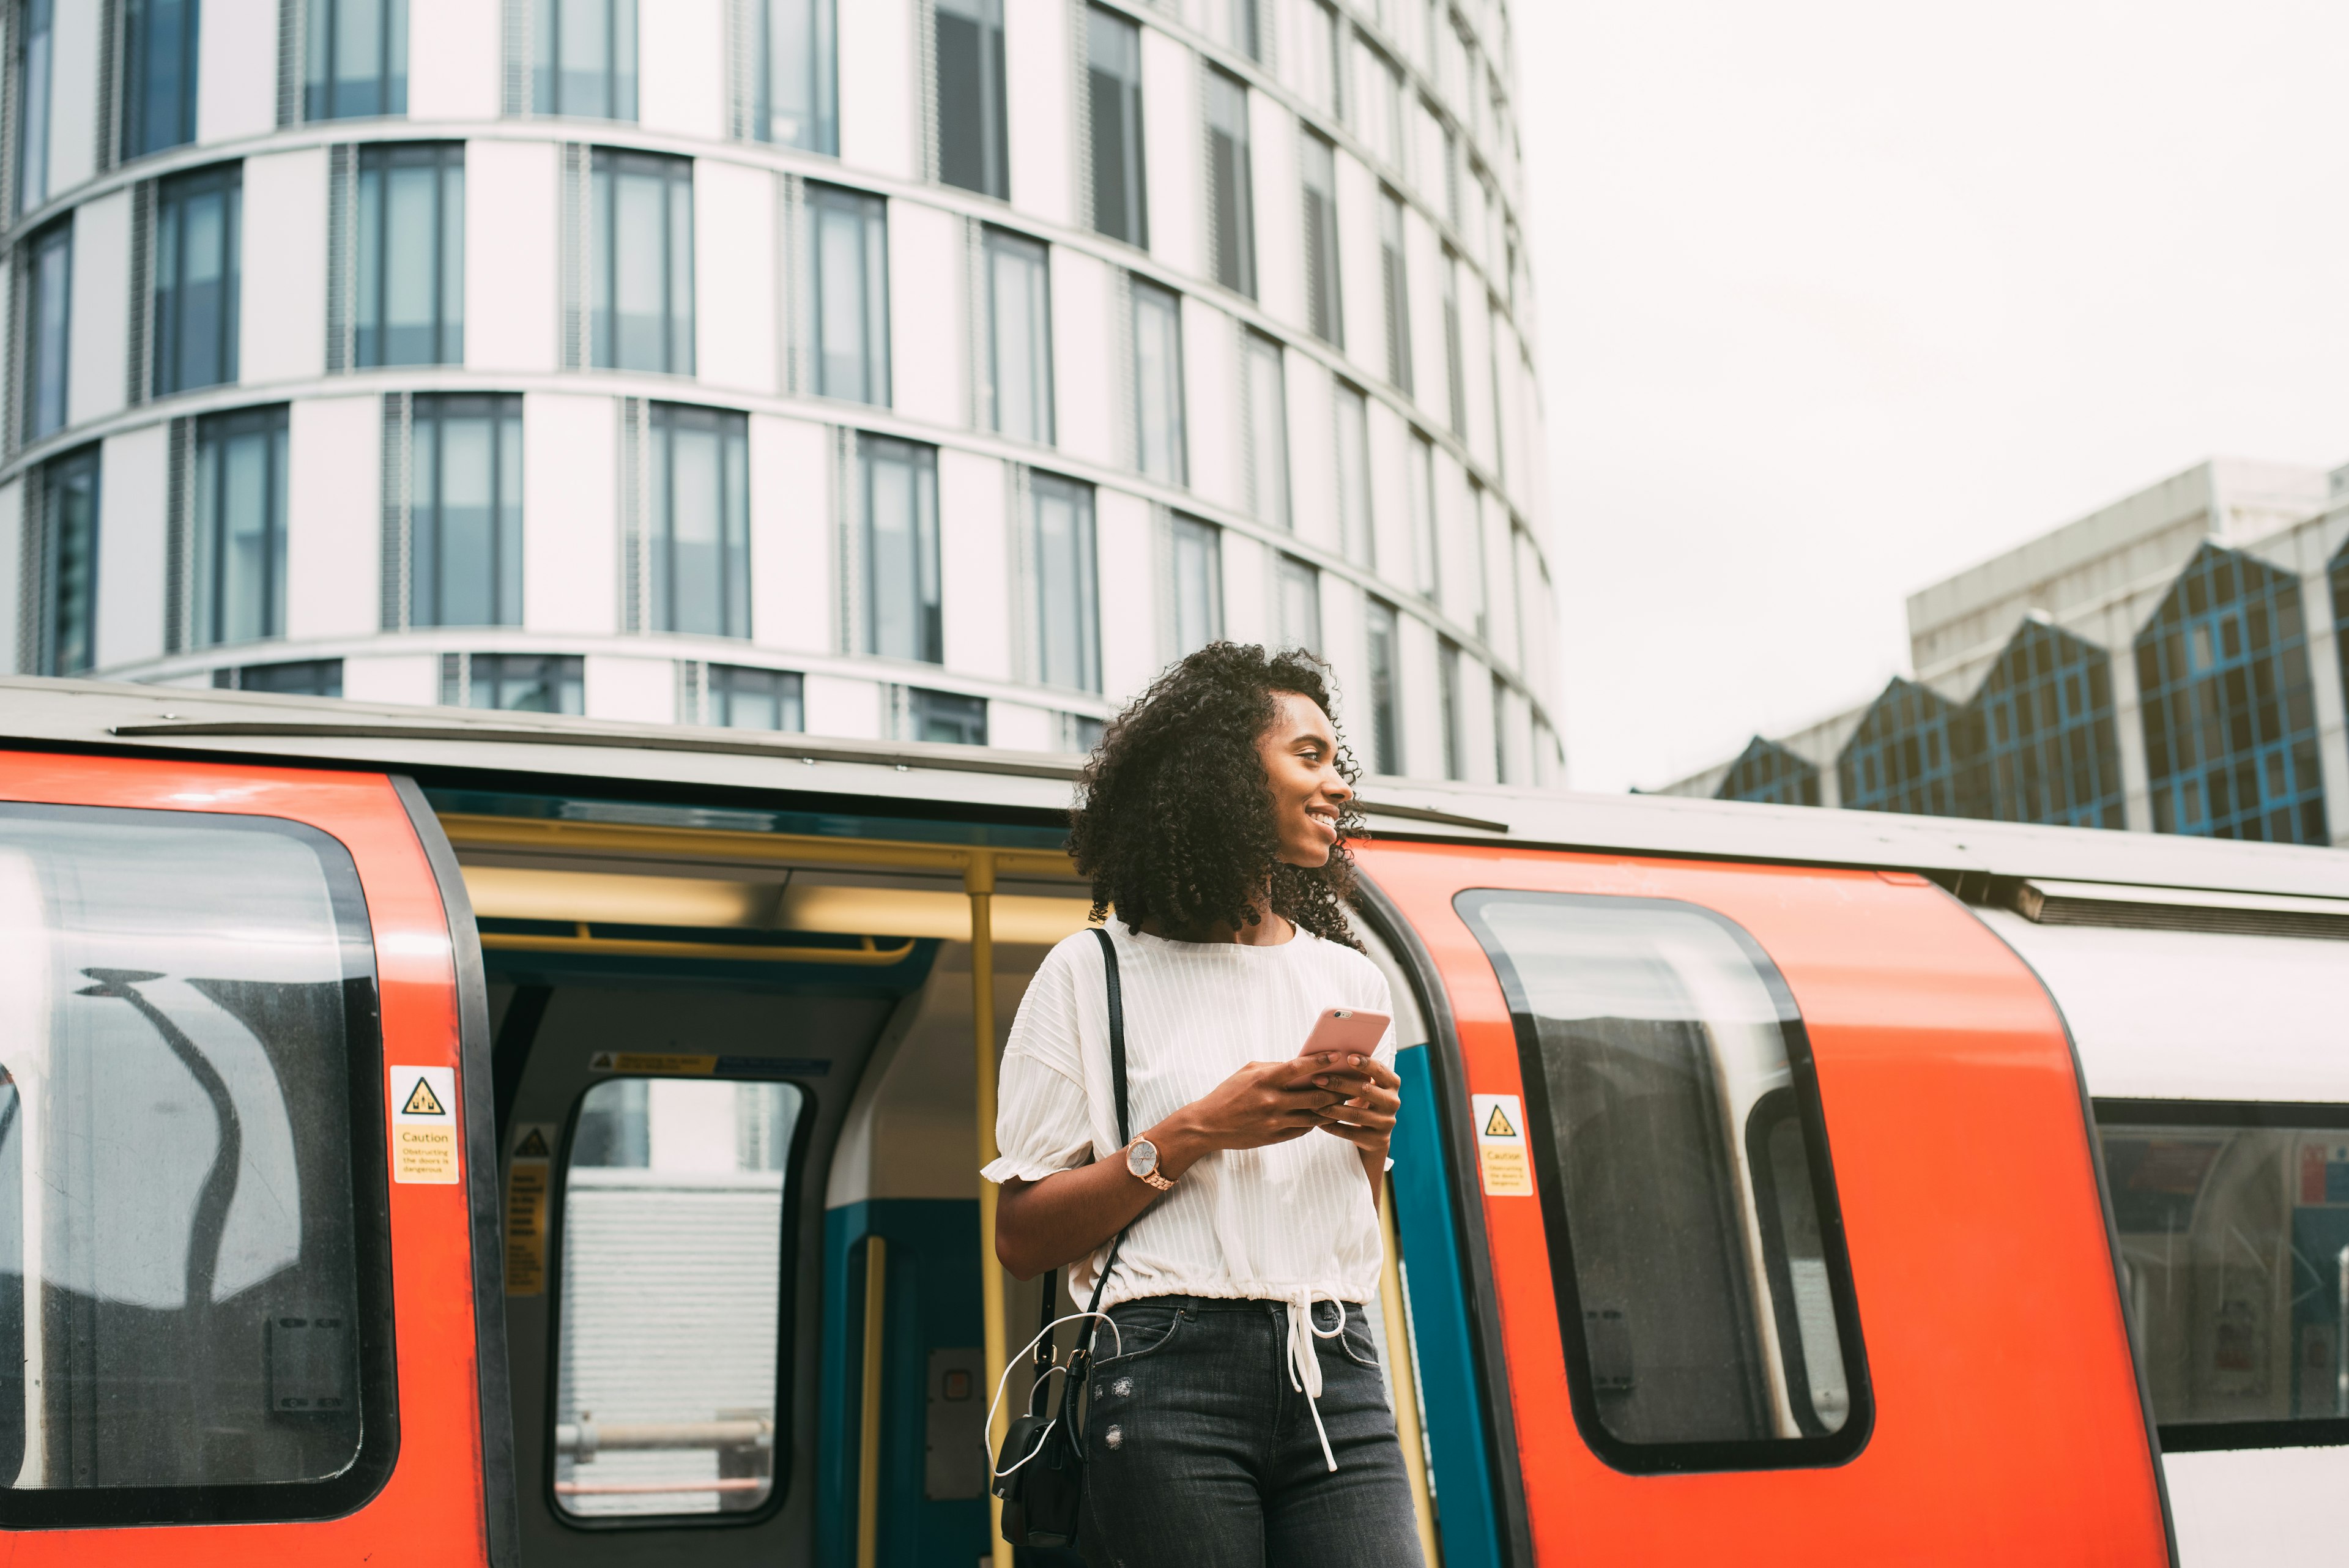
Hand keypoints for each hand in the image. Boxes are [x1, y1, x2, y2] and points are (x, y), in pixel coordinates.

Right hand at [1149, 1057, 1354, 1177]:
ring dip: (1333, 1108)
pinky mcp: (1276, 1137)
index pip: (1298, 1068)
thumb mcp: (1248, 1072)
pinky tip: (1326, 1114)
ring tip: (1347, 1100)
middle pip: (1315, 1096)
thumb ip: (1275, 1067)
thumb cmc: (1229, 1093)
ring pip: (1315, 1116)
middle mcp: (1272, 1101)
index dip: (1320, 1061)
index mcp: (1264, 1080)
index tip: (1337, 1055)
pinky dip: (1317, 1121)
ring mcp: (1275, 1122)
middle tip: (1354, 1082)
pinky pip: (1305, 1129)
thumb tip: (1301, 1064)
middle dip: (1338, 1089)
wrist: (1209, 1125)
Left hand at [1302, 1052, 1400, 1156]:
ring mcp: (1386, 1122)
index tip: (1347, 1057)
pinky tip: (1318, 1122)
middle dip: (1338, 1084)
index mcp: (1392, 1083)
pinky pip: (1350, 1132)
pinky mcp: (1377, 1140)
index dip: (1364, 1063)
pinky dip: (1332, 1127)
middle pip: (1364, 1090)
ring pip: (1355, 1114)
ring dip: (1332, 1108)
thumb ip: (1358, 1074)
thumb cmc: (1365, 1101)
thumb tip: (1330, 1057)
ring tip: (1313, 1104)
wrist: (1375, 1135)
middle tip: (1317, 1080)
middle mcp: (1393, 1102)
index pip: (1379, 1070)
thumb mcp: (1367, 1086)